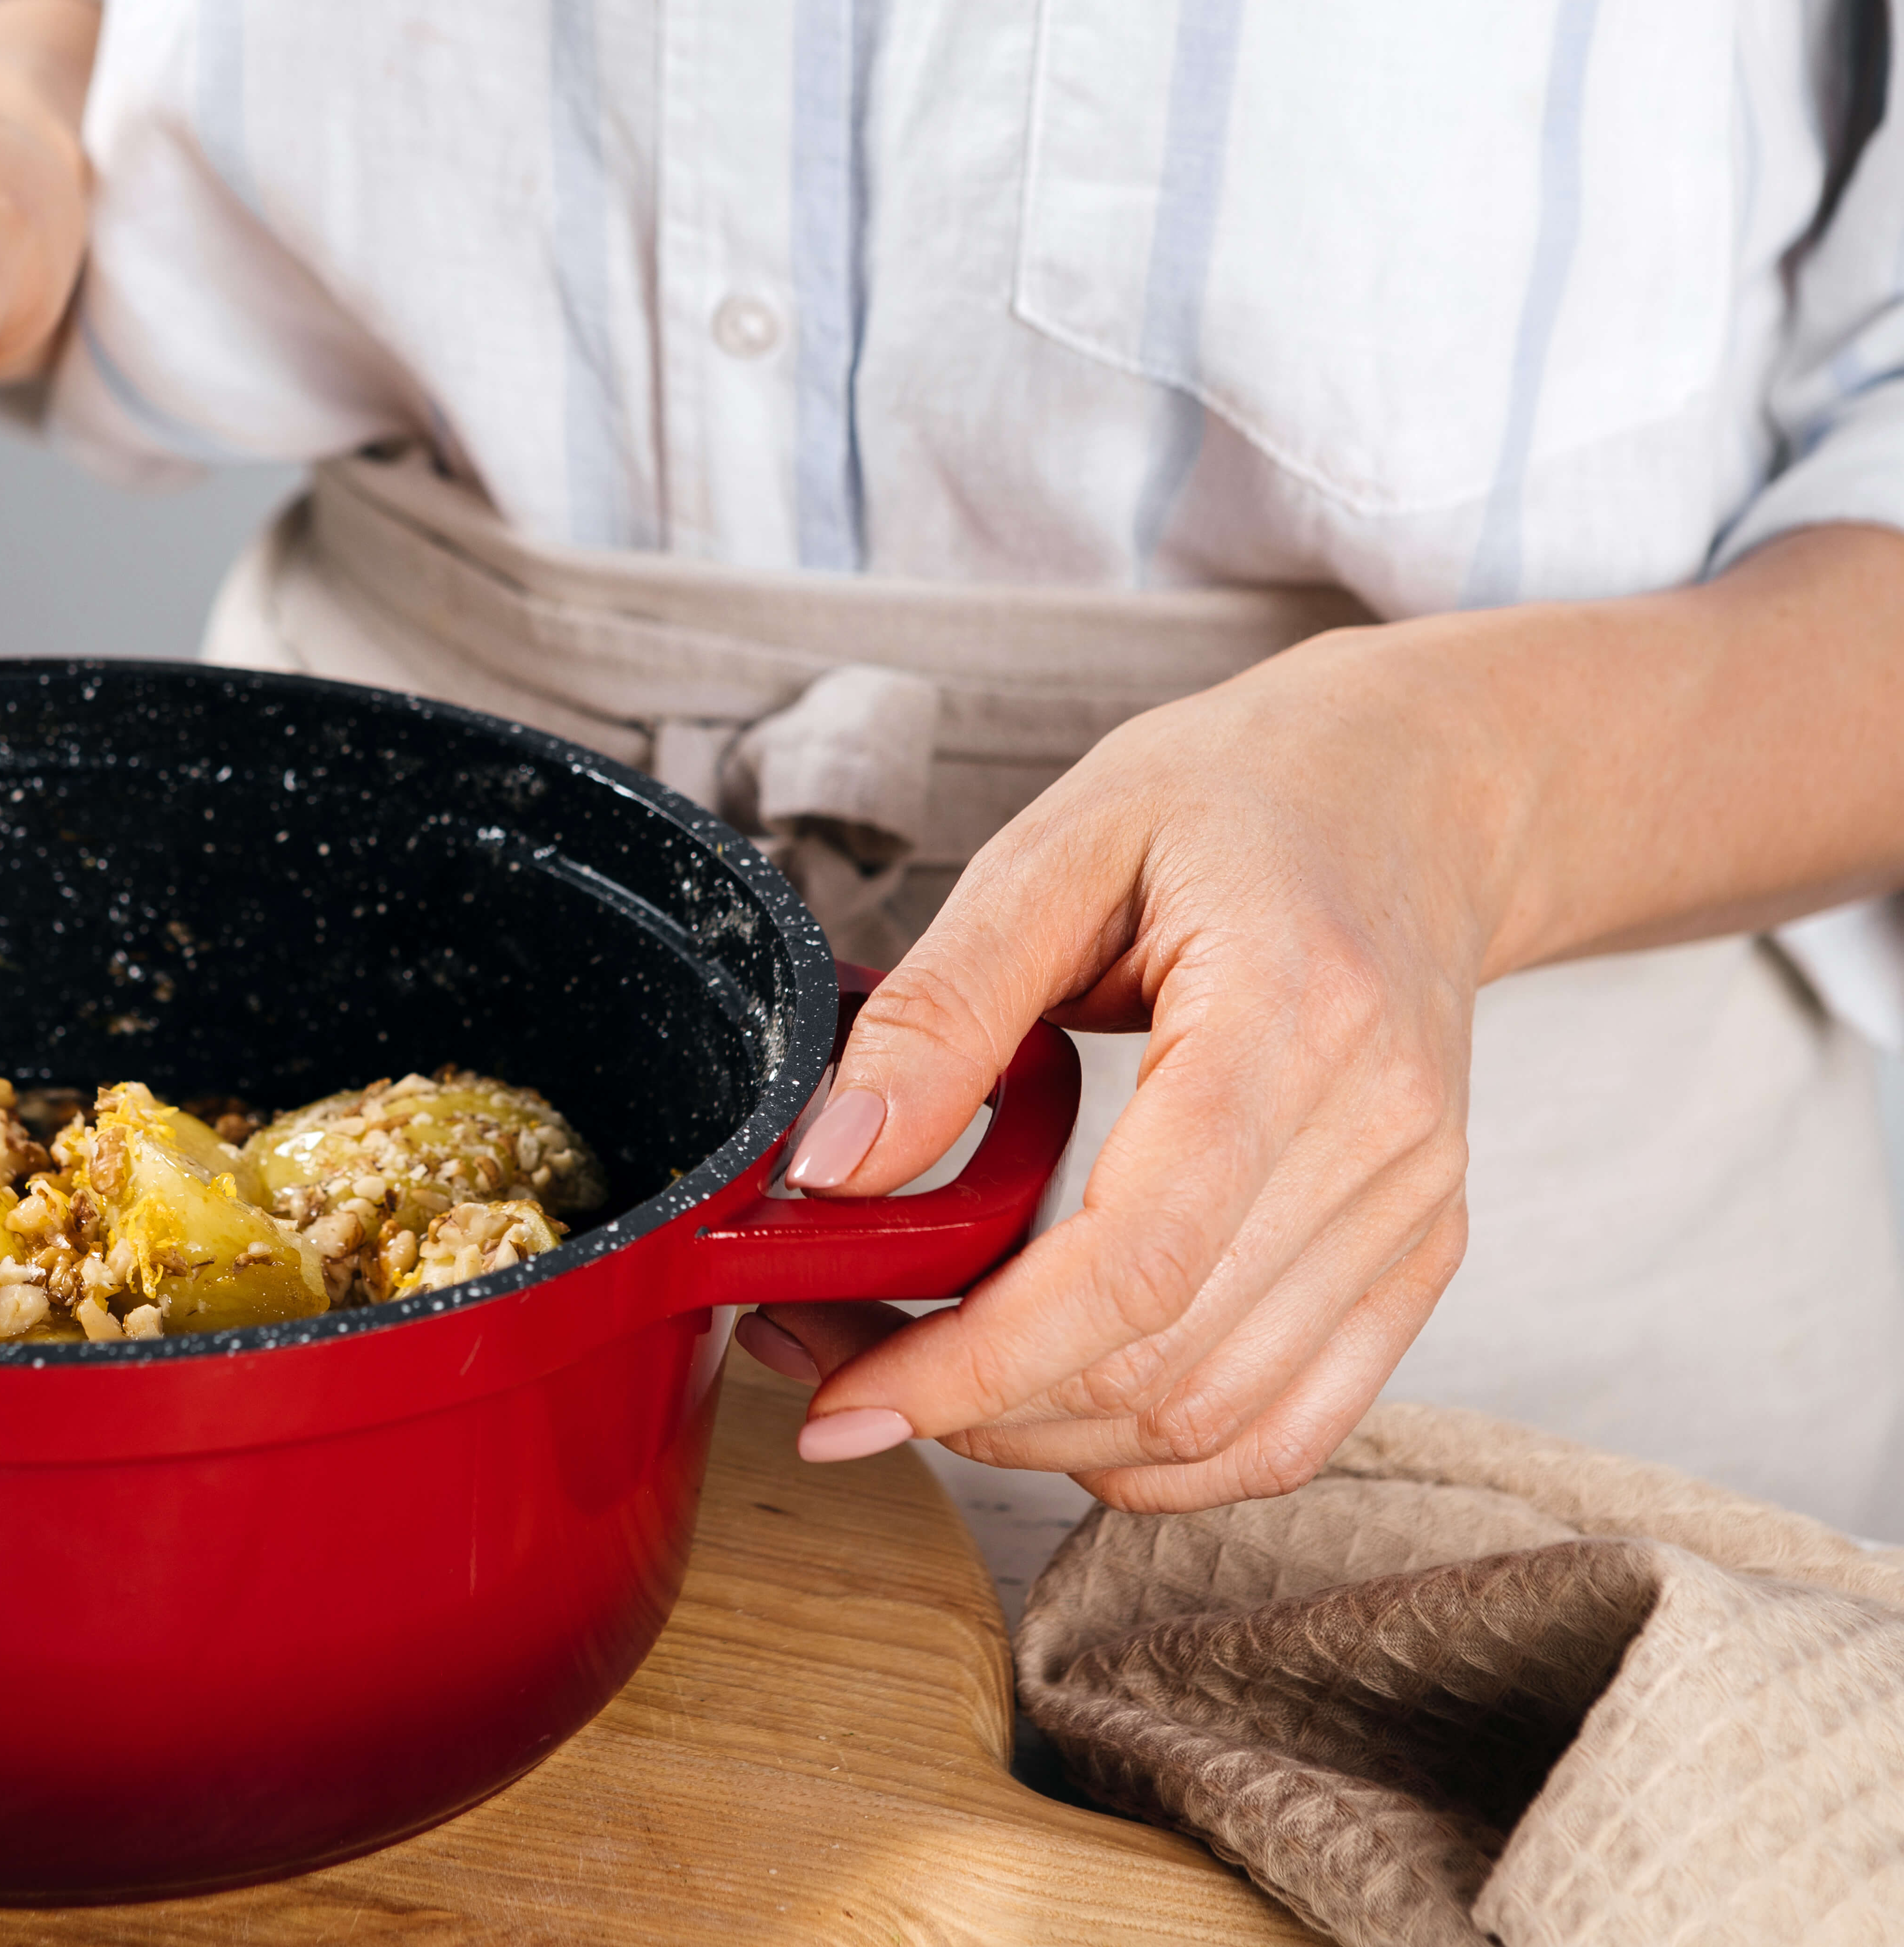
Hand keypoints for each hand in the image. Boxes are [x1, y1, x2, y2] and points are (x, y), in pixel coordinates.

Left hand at [743, 623, 1514, 1509]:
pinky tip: (1049, 1408)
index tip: (850, 1397)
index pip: (1136, 1263)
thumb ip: (943, 1008)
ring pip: (1215, 1423)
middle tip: (835, 1372)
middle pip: (1166, 1365)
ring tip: (914, 1382)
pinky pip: (1285, 1429)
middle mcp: (1380, 1140)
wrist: (1413, 795)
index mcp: (1295, 1019)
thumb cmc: (1235, 799)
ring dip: (1045, 1439)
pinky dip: (1155, 1455)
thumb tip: (834, 1164)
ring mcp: (1413, 1211)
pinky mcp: (1416, 1258)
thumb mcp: (1057, 846)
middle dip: (976, 1407)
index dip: (979, 1361)